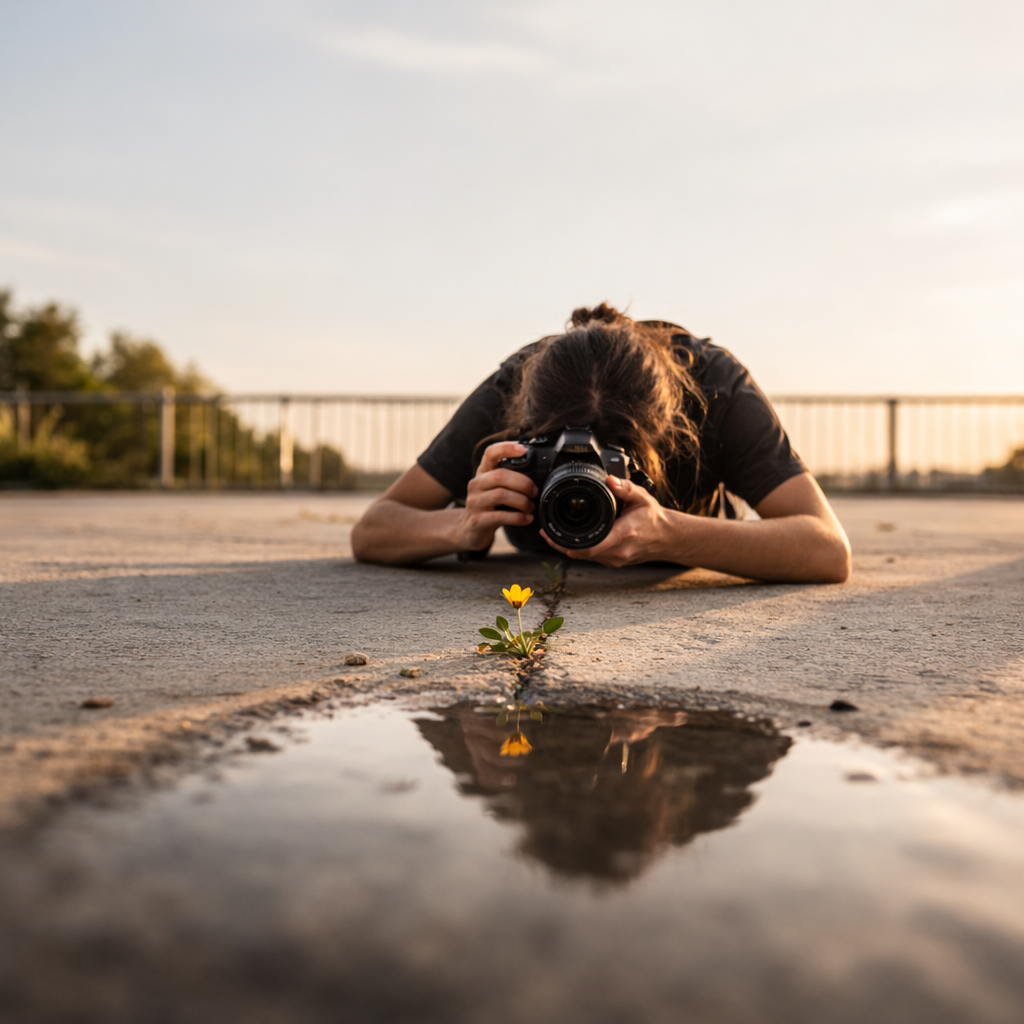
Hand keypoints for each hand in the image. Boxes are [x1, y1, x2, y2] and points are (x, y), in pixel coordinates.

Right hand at [456, 441, 537, 551]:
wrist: (470, 530)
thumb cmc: (490, 506)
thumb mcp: (496, 488)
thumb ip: (510, 478)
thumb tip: (539, 472)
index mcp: (483, 472)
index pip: (490, 453)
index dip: (506, 448)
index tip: (523, 449)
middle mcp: (476, 484)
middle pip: (499, 475)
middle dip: (522, 483)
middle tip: (534, 492)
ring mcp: (474, 502)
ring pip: (500, 495)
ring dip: (521, 501)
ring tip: (530, 507)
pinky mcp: (477, 520)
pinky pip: (500, 517)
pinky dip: (517, 518)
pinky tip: (527, 519)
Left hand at [541, 475, 671, 566]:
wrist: (667, 537)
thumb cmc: (653, 518)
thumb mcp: (642, 497)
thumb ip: (625, 488)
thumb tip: (610, 479)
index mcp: (623, 534)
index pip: (591, 545)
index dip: (568, 542)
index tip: (552, 533)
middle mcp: (618, 551)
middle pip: (582, 553)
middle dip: (561, 544)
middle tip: (545, 532)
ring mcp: (616, 559)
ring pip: (585, 558)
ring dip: (568, 548)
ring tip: (551, 536)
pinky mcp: (614, 562)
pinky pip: (591, 558)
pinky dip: (578, 550)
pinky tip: (568, 541)